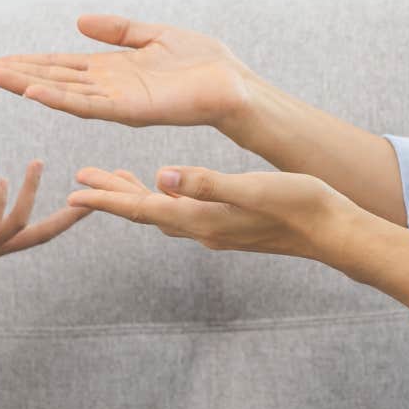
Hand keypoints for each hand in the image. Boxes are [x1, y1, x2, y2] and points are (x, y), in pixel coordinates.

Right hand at [0, 15, 258, 128]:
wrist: (235, 85)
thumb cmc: (203, 64)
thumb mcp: (153, 36)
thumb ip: (117, 30)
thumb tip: (79, 22)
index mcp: (110, 71)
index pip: (57, 66)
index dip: (23, 63)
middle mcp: (106, 89)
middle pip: (50, 80)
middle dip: (12, 76)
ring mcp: (116, 102)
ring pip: (61, 93)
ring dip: (26, 85)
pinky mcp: (131, 111)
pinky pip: (89, 106)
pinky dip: (60, 98)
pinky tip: (35, 90)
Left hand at [66, 165, 357, 260]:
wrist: (334, 232)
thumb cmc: (299, 206)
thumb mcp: (251, 188)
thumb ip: (206, 183)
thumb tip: (162, 177)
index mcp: (203, 219)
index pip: (144, 210)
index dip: (107, 201)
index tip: (74, 193)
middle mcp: (204, 229)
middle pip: (146, 212)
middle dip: (112, 196)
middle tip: (79, 182)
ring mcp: (217, 230)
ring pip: (163, 213)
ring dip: (136, 198)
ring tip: (113, 181)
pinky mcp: (231, 226)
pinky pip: (184, 213)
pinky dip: (164, 199)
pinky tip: (168, 189)